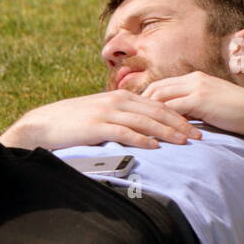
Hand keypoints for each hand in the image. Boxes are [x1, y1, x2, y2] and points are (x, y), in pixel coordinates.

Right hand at [0, 89, 200, 149]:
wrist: (43, 124)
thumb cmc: (72, 122)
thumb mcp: (100, 114)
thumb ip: (121, 117)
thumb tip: (141, 128)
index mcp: (121, 97)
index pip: (157, 105)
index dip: (179, 115)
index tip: (195, 126)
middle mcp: (117, 101)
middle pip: (157, 111)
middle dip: (181, 123)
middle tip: (200, 136)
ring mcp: (107, 112)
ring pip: (145, 121)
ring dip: (167, 132)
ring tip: (185, 142)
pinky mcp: (97, 126)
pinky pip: (125, 132)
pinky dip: (142, 139)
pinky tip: (156, 146)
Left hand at [141, 72, 243, 137]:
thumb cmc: (238, 114)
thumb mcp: (211, 105)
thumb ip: (193, 107)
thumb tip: (176, 118)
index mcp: (196, 78)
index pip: (162, 85)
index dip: (147, 98)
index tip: (136, 112)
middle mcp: (194, 79)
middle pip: (156, 88)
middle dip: (141, 104)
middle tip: (131, 120)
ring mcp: (197, 88)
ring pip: (161, 97)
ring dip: (148, 112)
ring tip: (139, 126)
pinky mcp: (200, 100)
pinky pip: (172, 108)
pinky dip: (161, 119)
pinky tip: (154, 130)